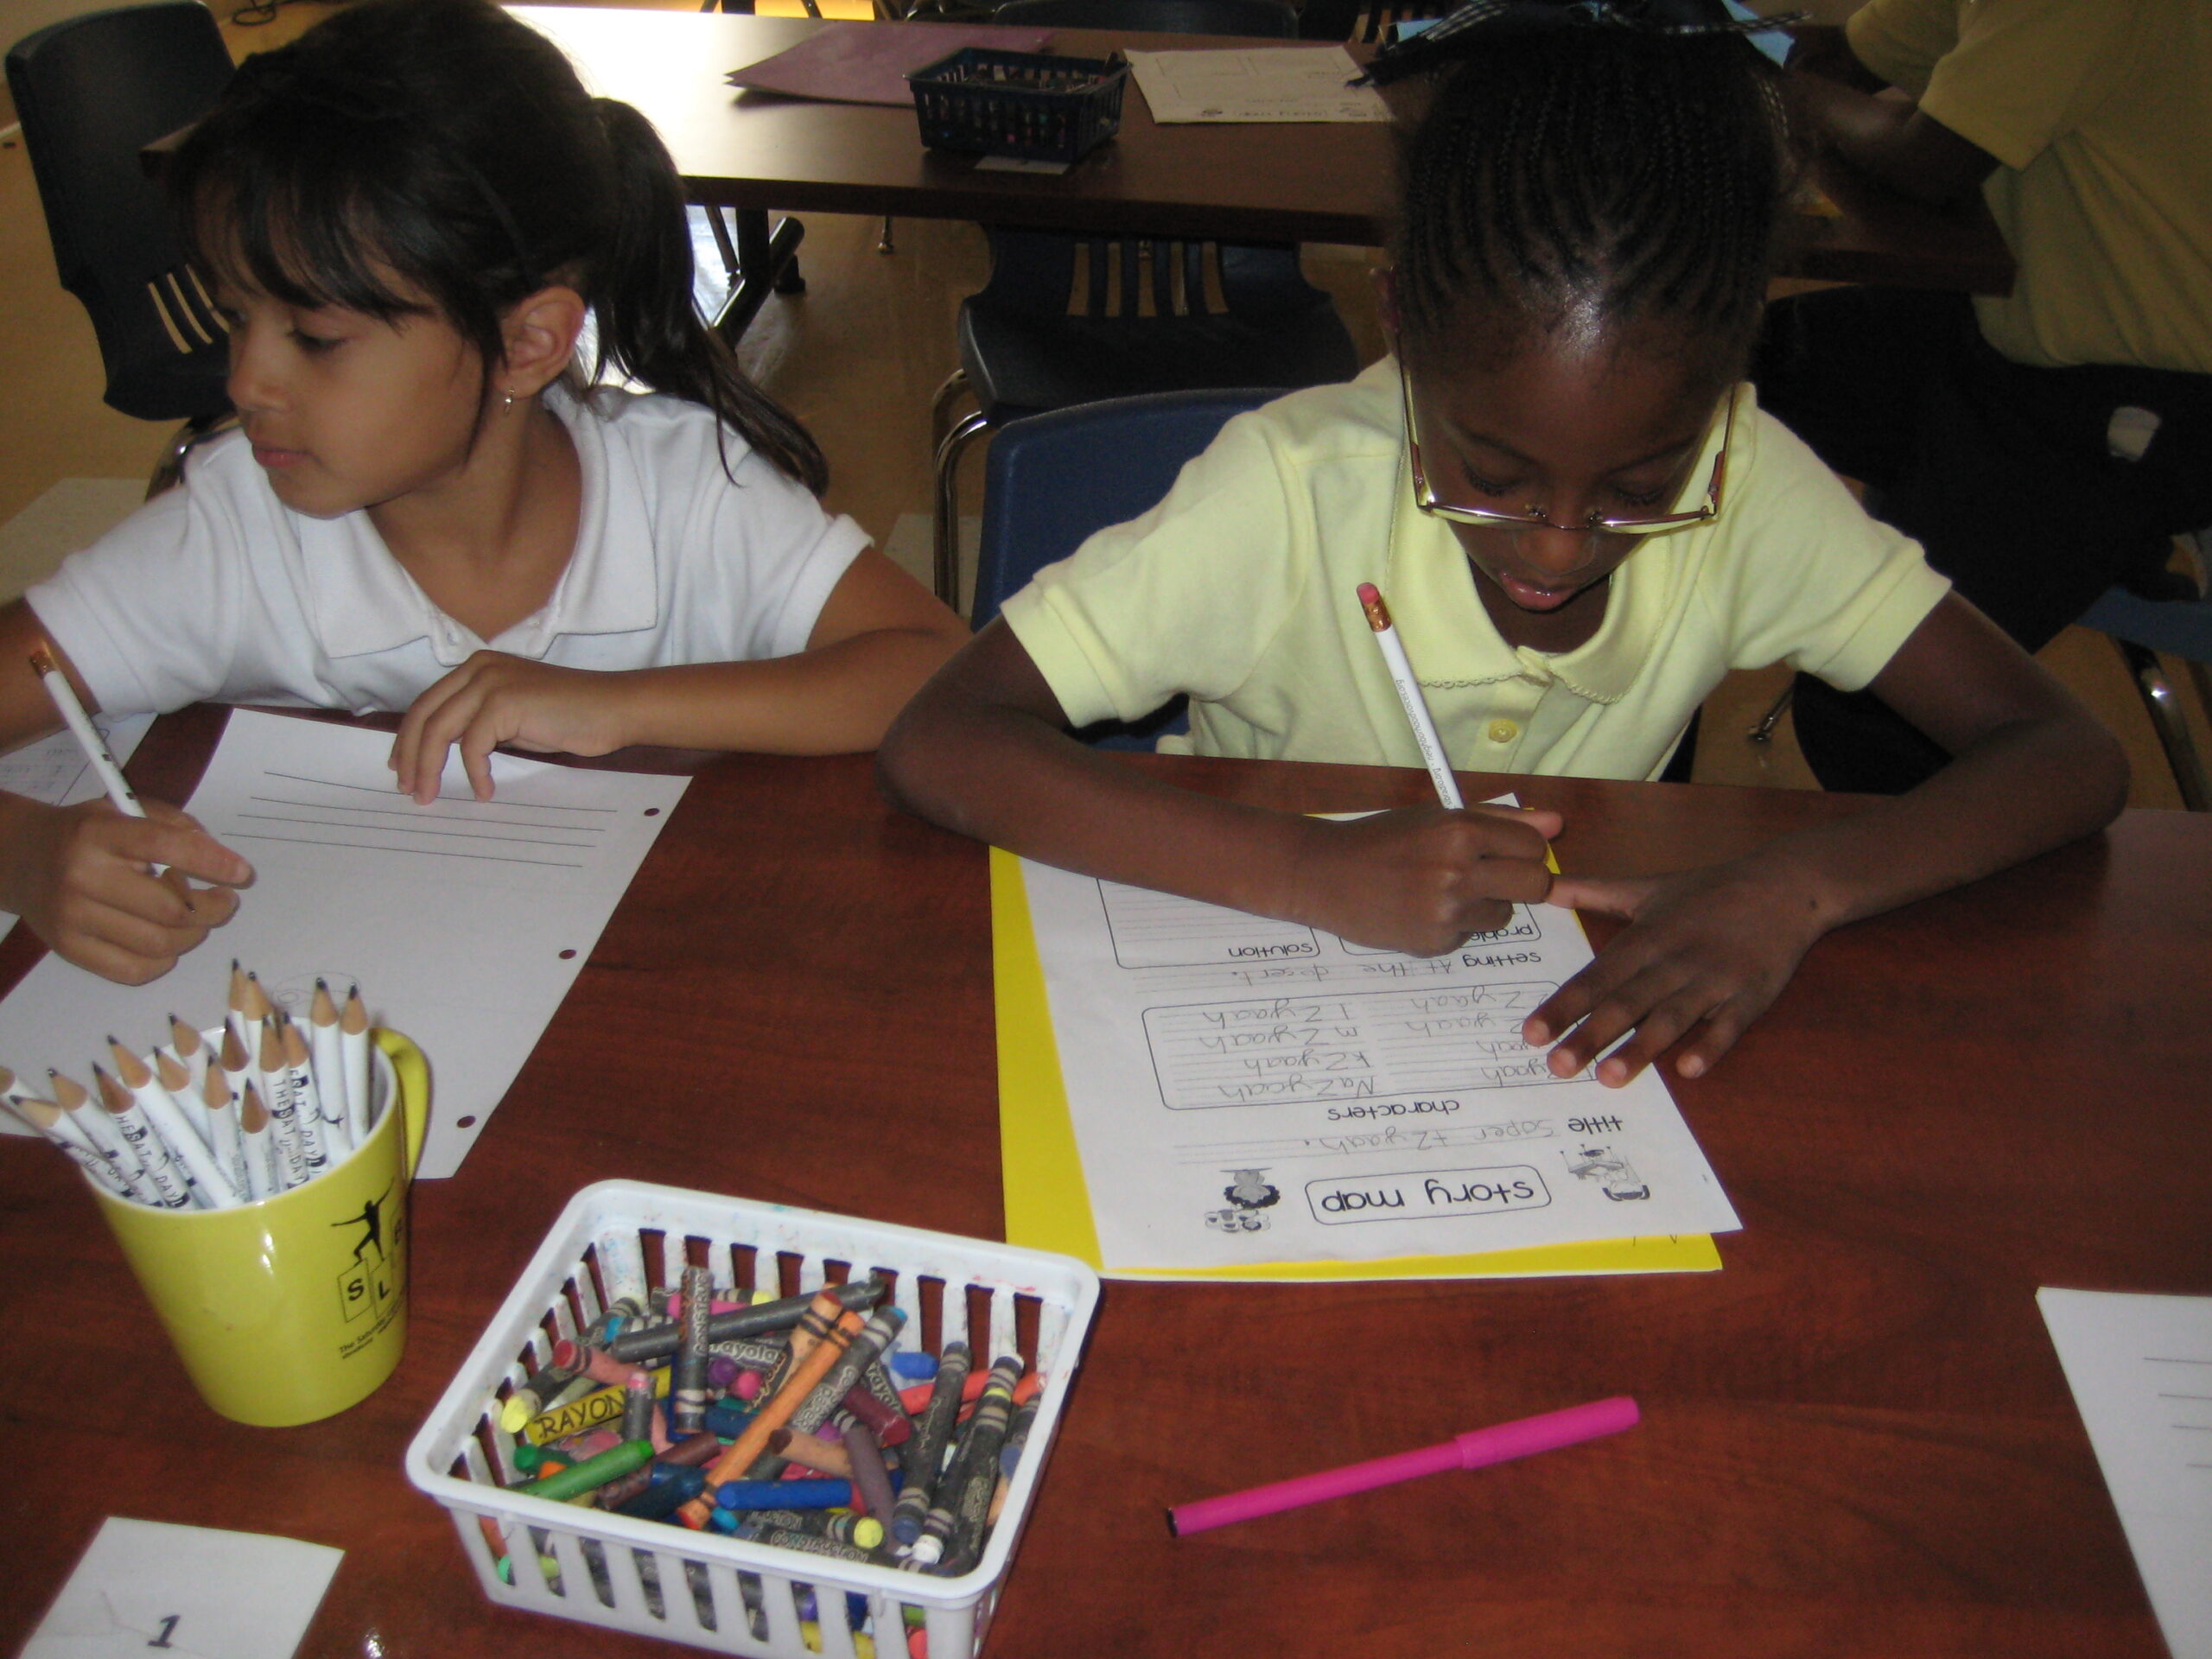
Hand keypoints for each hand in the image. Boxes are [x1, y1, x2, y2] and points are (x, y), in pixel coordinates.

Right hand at [5, 798, 252, 984]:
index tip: (241, 873)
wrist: (21, 858)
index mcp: (100, 834)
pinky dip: (163, 959)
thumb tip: (219, 860)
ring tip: (195, 919)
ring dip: (192, 935)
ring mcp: (73, 917)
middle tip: (224, 901)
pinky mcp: (68, 948)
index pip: (165, 847)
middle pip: (170, 908)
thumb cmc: (87, 834)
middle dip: (212, 908)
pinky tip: (166, 941)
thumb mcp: (125, 810)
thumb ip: (174, 826)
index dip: (212, 862)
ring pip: (158, 943)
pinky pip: (134, 969)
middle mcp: (83, 876)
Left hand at [391, 652, 632, 801]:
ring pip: (439, 729)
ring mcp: (490, 681)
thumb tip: (446, 751)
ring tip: (430, 796)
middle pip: (424, 714)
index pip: (428, 703)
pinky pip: (472, 745)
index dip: (409, 739)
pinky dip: (474, 773)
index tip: (403, 768)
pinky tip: (484, 791)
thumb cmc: (572, 716)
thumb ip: (480, 723)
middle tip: (408, 789)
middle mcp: (477, 668)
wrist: (613, 708)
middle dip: (410, 756)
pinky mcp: (504, 701)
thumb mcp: (514, 717)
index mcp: (477, 667)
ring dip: (429, 768)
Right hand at [1286, 805, 1560, 956]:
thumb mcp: (1437, 816)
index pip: (1534, 848)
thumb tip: (1556, 825)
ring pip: (1504, 914)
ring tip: (1442, 891)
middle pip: (1535, 885)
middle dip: (1522, 882)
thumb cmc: (1382, 839)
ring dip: (1485, 904)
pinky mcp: (1434, 943)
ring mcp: (1446, 912)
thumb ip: (1500, 820)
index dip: (1525, 851)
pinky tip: (1420, 910)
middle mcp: (1457, 872)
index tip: (1505, 851)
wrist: (1323, 875)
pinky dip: (1455, 925)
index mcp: (1460, 831)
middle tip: (1489, 876)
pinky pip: (1470, 935)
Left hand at [1526, 862, 1826, 1085]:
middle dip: (1591, 1034)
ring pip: (1672, 1017)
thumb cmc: (1708, 891)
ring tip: (1610, 1078)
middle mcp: (1674, 960)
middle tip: (1558, 1066)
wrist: (1786, 885)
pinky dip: (1710, 1045)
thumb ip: (1591, 891)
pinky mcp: (1751, 995)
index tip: (1532, 1034)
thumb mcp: (1646, 887)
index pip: (1596, 977)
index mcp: (1646, 937)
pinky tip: (1688, 1070)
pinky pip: (1729, 1025)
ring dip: (1641, 1047)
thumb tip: (1542, 884)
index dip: (1563, 1005)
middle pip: (1626, 1002)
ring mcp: (1714, 979)